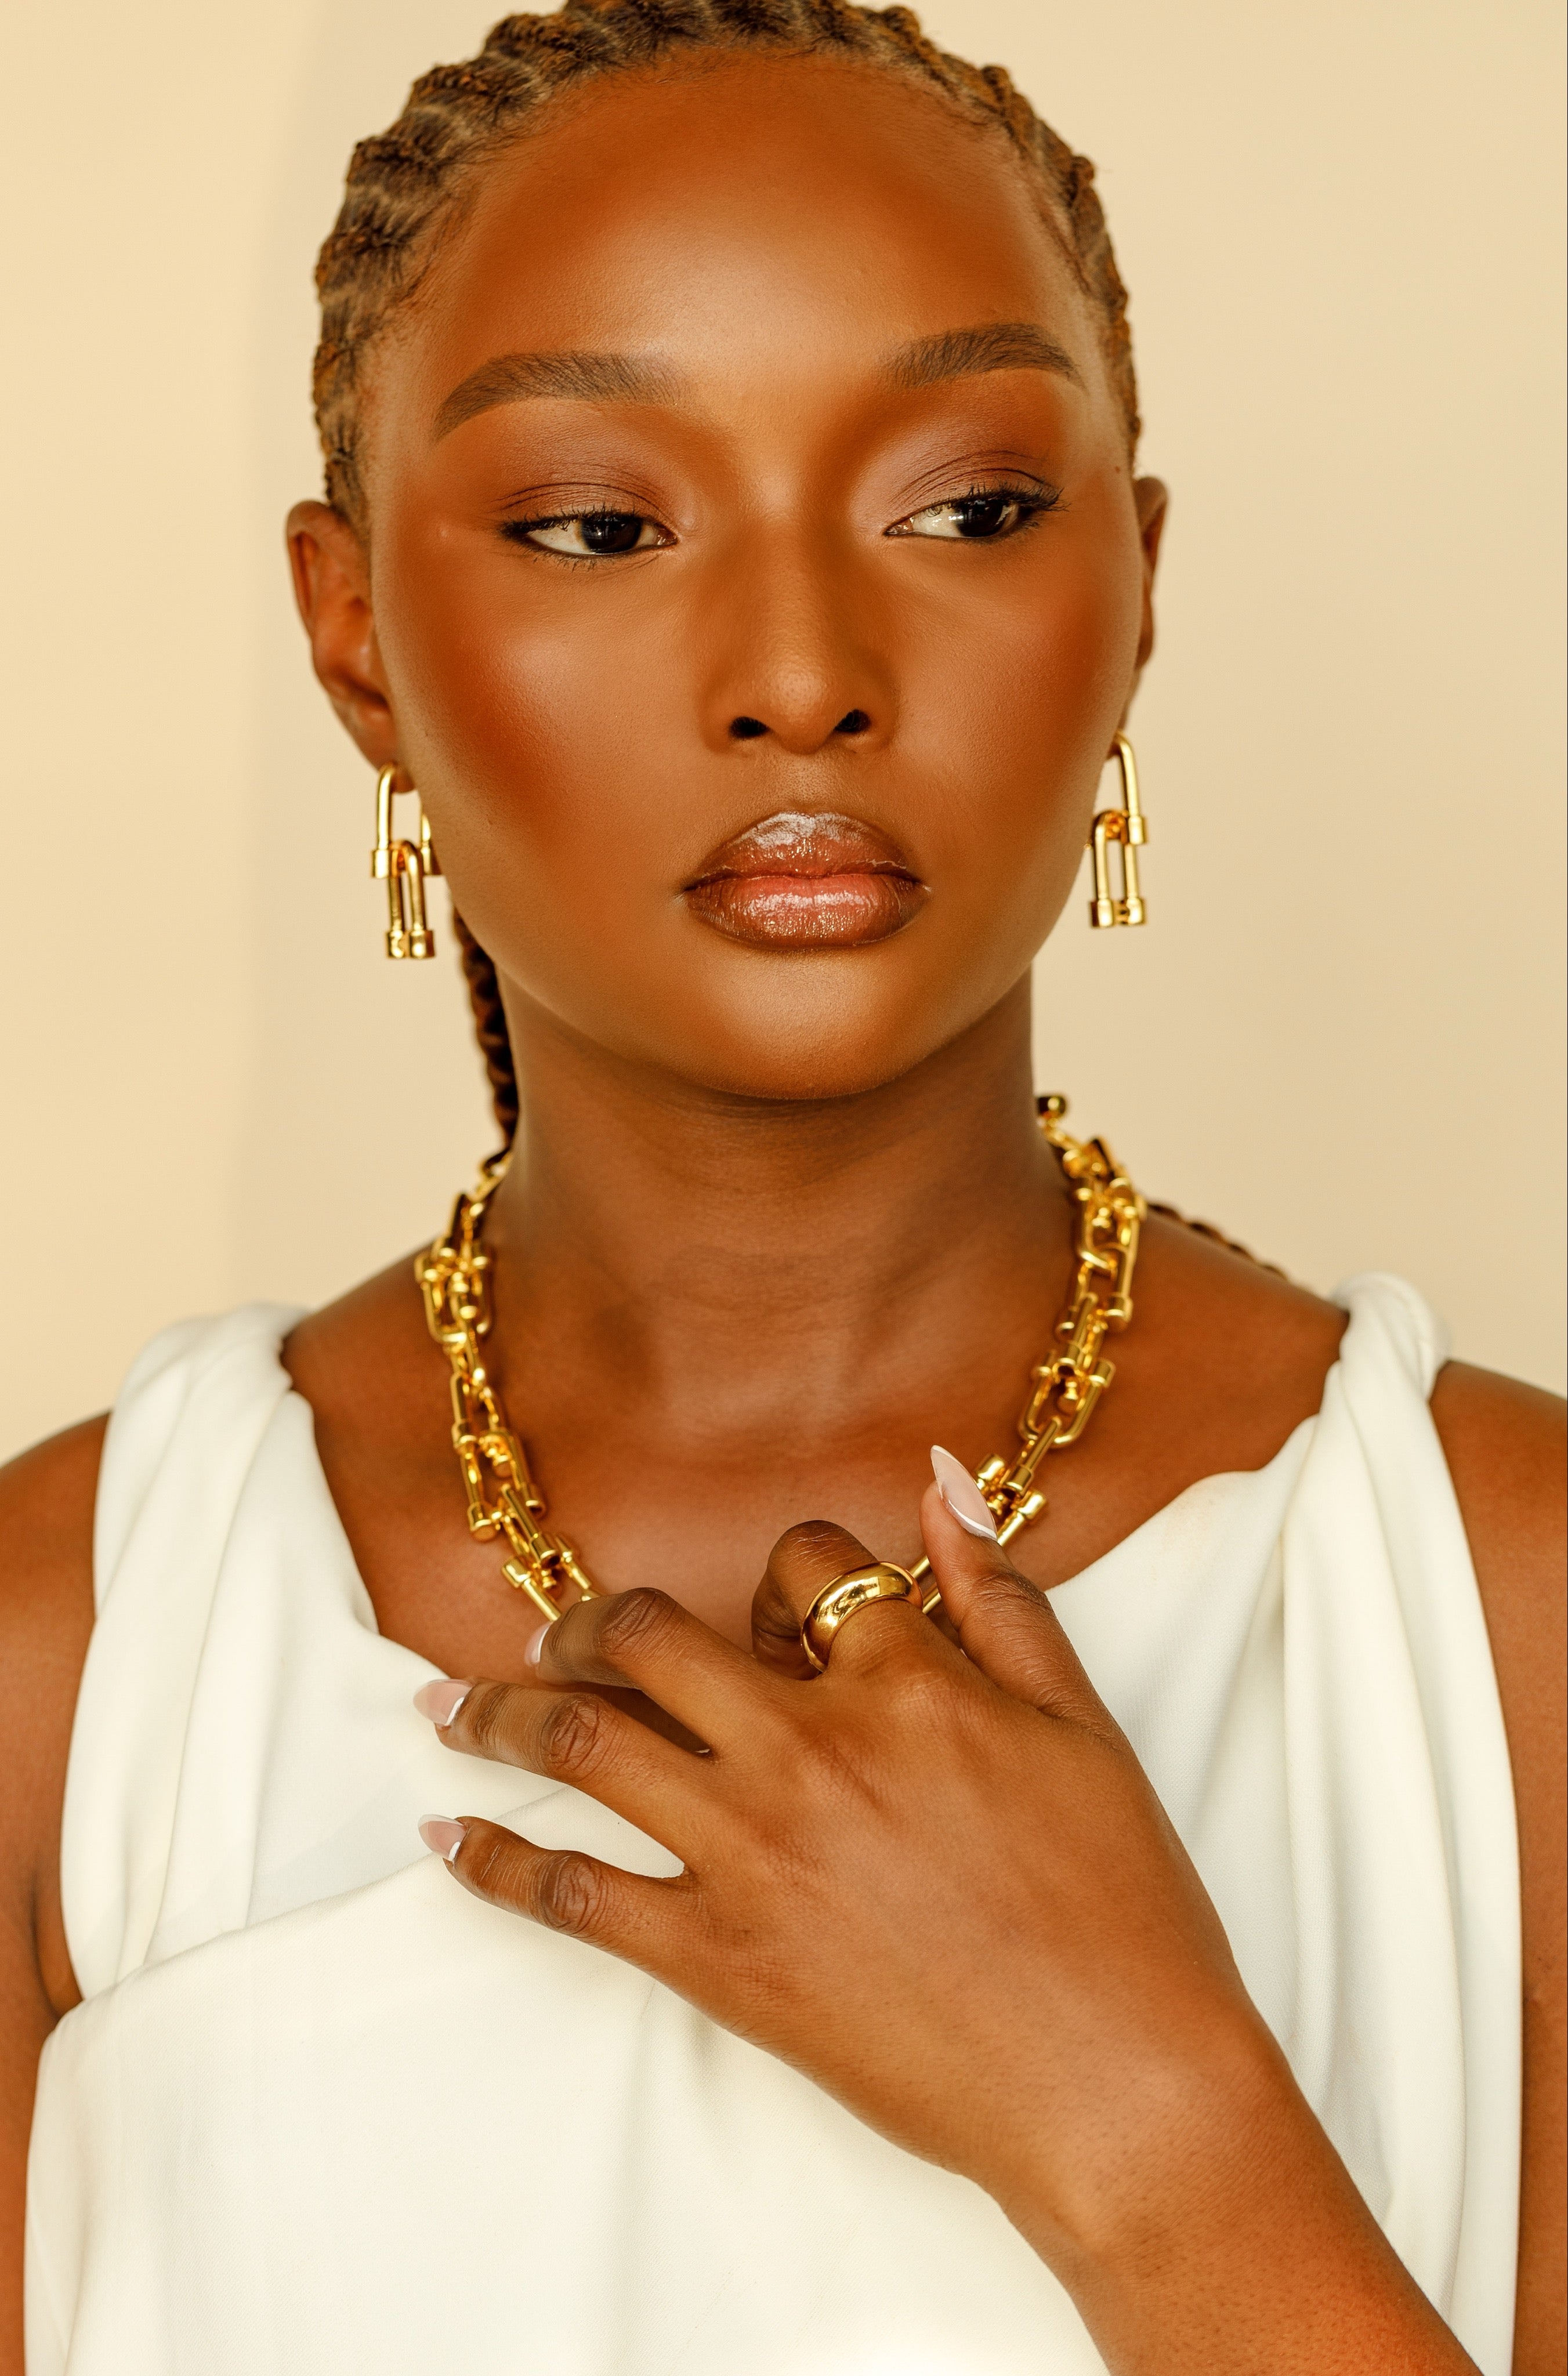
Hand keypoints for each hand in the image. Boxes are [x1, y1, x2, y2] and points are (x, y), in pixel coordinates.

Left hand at [417, 1484, 1476, 2373]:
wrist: (1119, 2086)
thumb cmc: (1123, 1907)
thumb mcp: (1082, 1726)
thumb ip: (1000, 1597)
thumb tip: (940, 1484)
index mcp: (904, 1679)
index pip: (800, 1562)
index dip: (781, 1571)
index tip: (771, 1608)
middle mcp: (808, 1747)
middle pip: (648, 1635)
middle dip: (584, 1622)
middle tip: (549, 1635)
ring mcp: (752, 1853)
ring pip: (586, 1742)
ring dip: (502, 1712)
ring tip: (451, 1703)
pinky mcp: (720, 1960)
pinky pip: (573, 1895)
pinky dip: (495, 1862)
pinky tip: (447, 1836)